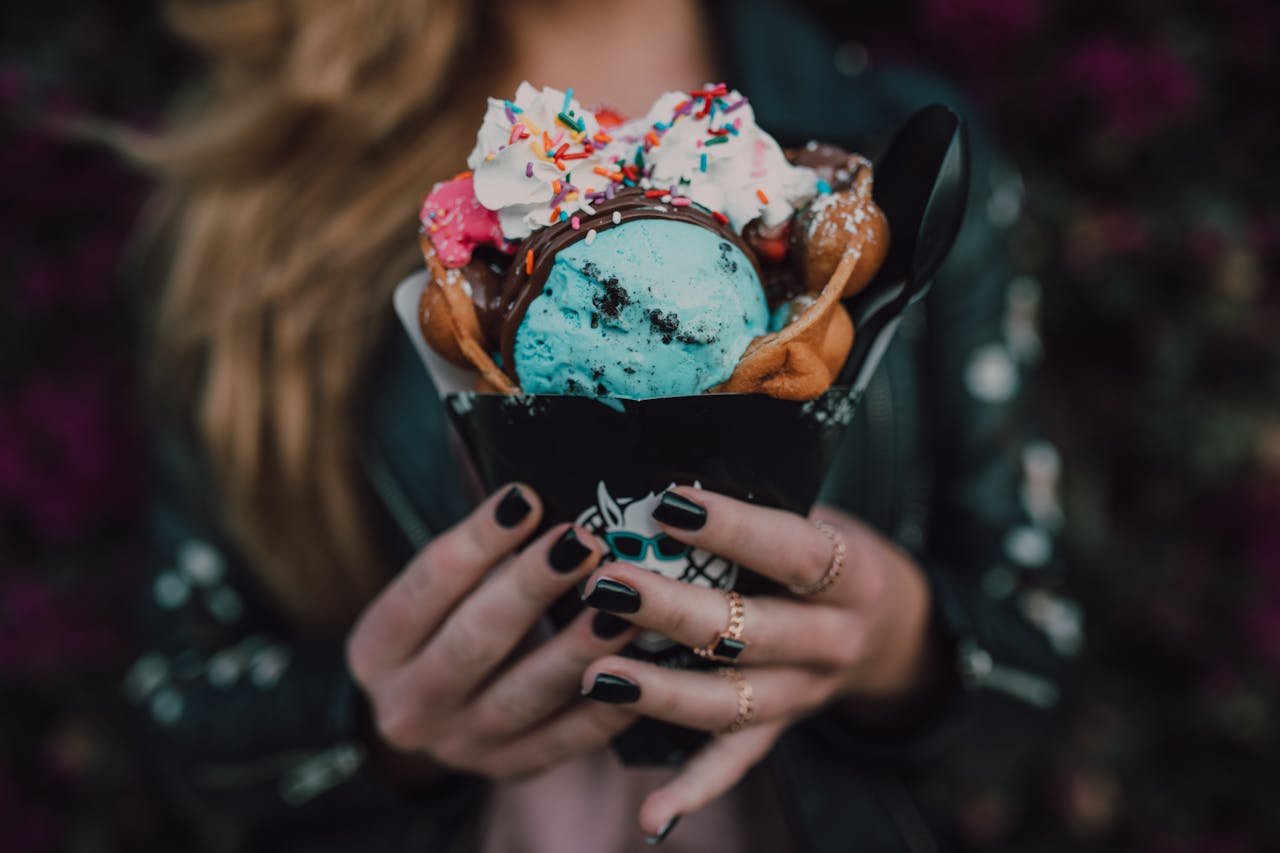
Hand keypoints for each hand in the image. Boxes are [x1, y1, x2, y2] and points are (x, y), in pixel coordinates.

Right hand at [345, 484, 640, 780]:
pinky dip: (608, 704)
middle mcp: (408, 704)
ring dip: (576, 647)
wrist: (428, 720)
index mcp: (378, 648)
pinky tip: (642, 665)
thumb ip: (477, 550)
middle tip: (584, 542)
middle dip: (532, 588)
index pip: (426, 584)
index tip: (527, 496)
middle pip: (474, 642)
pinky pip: (566, 739)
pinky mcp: (512, 768)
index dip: (478, 540)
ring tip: (622, 605)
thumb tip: (532, 478)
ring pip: (524, 696)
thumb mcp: (434, 594)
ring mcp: (460, 746)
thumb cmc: (445, 626)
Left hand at [578, 486, 936, 838]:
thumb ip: (758, 504)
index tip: (668, 504)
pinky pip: (735, 763)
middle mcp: (833, 642)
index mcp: (849, 575)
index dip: (733, 529)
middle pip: (750, 632)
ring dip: (662, 693)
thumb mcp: (816, 515)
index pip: (791, 551)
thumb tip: (659, 468)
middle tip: (606, 583)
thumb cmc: (827, 550)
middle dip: (673, 610)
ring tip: (597, 675)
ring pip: (731, 702)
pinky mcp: (780, 730)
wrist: (890, 625)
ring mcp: (806, 694)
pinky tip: (650, 817)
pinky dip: (692, 791)